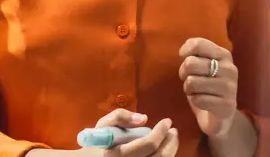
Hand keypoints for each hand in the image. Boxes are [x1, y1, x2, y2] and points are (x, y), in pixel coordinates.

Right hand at [24, 109, 178, 156]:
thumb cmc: (96, 143)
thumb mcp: (103, 125)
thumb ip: (120, 117)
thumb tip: (143, 118)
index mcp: (117, 154)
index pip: (148, 145)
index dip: (161, 132)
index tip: (167, 121)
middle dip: (171, 143)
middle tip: (173, 131)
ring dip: (170, 150)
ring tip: (170, 139)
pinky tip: (163, 150)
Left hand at [179, 38, 238, 136]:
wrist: (221, 117)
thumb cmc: (207, 87)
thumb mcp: (203, 66)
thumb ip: (195, 55)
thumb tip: (183, 52)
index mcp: (224, 55)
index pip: (198, 44)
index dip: (185, 51)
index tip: (184, 58)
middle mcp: (230, 69)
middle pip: (190, 63)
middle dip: (183, 73)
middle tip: (189, 79)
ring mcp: (230, 88)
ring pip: (191, 82)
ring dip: (188, 89)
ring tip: (196, 92)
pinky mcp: (226, 105)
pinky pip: (197, 99)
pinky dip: (195, 101)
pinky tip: (203, 103)